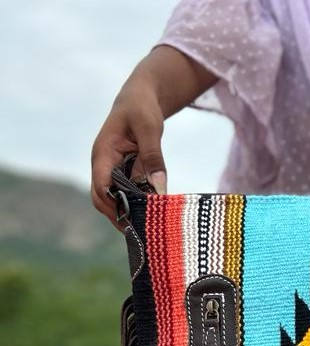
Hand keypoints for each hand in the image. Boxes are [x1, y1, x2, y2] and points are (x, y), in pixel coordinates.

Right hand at [91, 76, 166, 227]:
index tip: (132, 221)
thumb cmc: (142, 108)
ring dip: (130, 213)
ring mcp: (113, 171)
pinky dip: (139, 205)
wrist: (141, 98)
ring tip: (150, 229)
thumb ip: (154, 158)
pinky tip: (155, 215)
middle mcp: (104, 165)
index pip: (100, 187)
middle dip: (119, 217)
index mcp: (102, 153)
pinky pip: (128, 194)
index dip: (113, 206)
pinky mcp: (125, 174)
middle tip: (142, 234)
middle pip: (103, 200)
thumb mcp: (150, 129)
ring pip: (116, 200)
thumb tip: (160, 190)